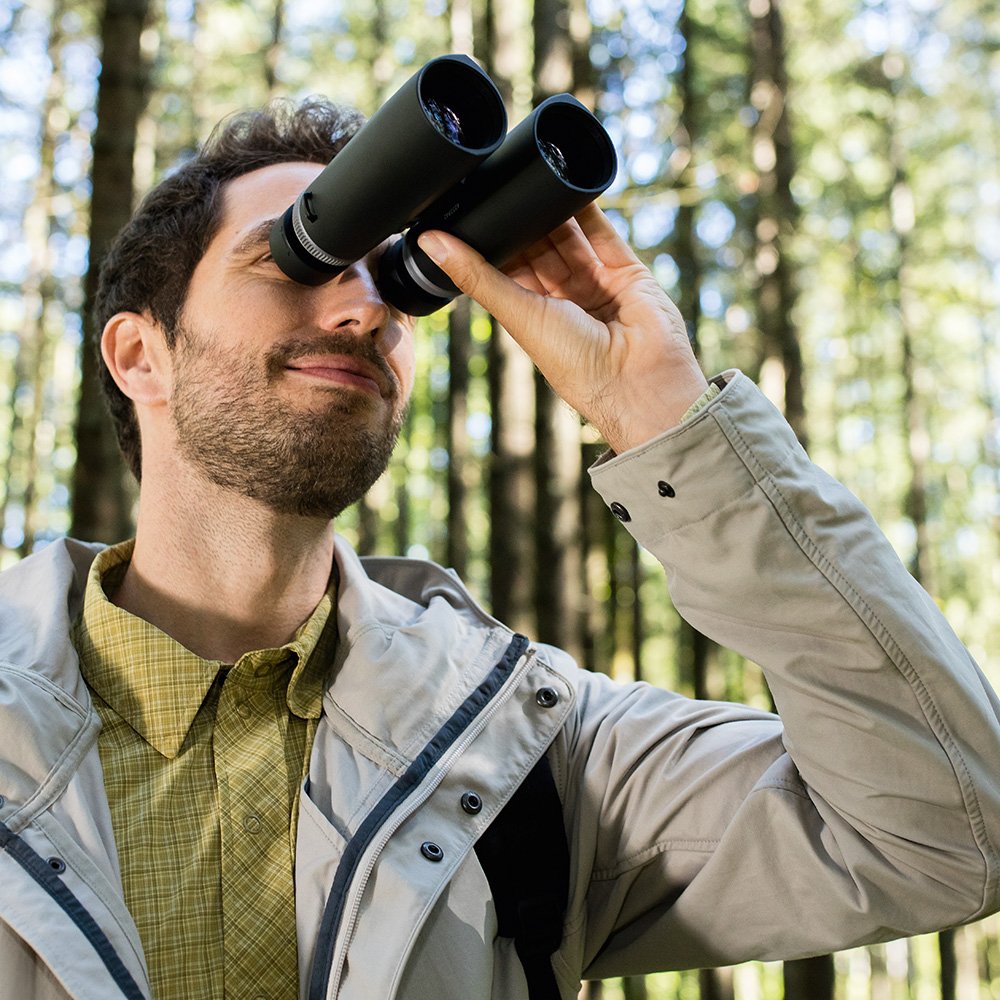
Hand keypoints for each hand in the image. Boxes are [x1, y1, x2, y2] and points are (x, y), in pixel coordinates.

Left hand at [417, 204, 708, 451]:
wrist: (639, 379)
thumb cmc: (575, 363)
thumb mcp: (518, 314)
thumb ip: (477, 275)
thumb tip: (430, 242)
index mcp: (534, 315)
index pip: (508, 268)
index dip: (492, 239)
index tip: (468, 207)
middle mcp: (564, 300)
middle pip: (540, 248)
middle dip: (522, 220)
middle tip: (499, 183)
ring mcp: (597, 284)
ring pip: (570, 236)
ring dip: (551, 210)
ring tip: (532, 176)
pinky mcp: (627, 272)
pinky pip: (605, 233)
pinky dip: (588, 208)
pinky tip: (569, 182)